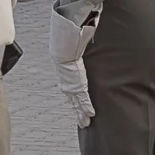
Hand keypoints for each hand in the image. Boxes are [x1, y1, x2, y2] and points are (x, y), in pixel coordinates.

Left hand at [49, 9, 97, 128]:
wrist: (63, 47)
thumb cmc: (66, 44)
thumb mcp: (71, 46)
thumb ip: (75, 43)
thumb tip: (77, 32)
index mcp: (66, 74)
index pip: (71, 89)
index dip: (74, 98)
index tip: (76, 105)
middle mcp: (67, 82)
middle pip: (73, 100)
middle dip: (77, 110)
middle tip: (81, 121)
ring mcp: (72, 86)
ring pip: (78, 103)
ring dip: (82, 113)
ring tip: (86, 122)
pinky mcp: (78, 87)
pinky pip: (84, 100)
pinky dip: (87, 108)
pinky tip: (90, 115)